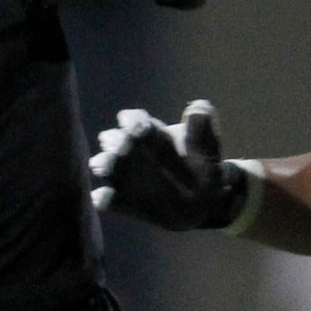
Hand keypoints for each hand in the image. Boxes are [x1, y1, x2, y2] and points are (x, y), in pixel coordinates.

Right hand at [90, 100, 248, 229]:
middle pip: (114, 140)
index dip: (134, 121)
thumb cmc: (203, 169)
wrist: (202, 203)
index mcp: (148, 132)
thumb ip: (202, 129)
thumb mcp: (208, 148)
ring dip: (104, 164)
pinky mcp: (119, 200)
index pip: (133, 120)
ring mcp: (121, 174)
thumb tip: (198, 107)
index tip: (141, 127)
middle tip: (121, 146)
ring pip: (104, 164)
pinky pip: (105, 199)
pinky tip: (104, 196)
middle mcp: (129, 150)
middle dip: (115, 142)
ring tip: (106, 166)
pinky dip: (103, 198)